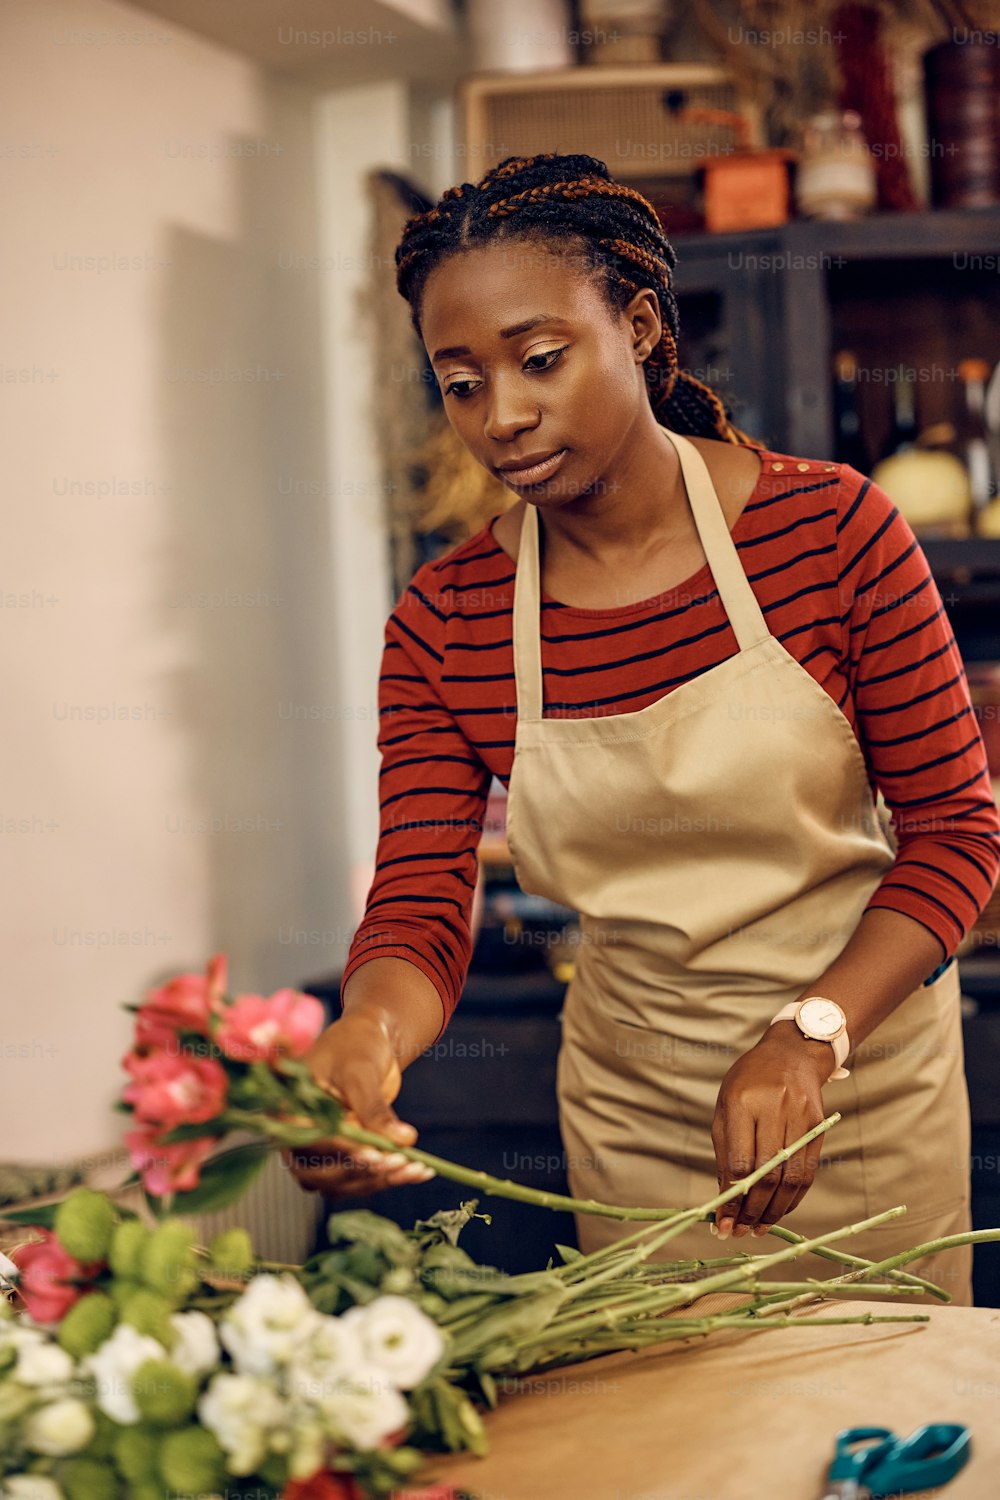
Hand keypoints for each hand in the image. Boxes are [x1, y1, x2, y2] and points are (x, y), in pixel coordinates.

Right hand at [283, 1010, 435, 1197]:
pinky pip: (363, 1178)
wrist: (369, 1040)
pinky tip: (419, 1172)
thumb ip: (374, 1108)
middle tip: (399, 1163)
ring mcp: (323, 1152)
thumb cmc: (354, 1045)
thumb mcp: (361, 1072)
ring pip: (344, 1183)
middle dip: (362, 1173)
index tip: (375, 1156)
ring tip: (418, 1168)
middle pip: (322, 1175)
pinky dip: (390, 1178)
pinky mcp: (347, 1157)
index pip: (312, 1142)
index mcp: (289, 1112)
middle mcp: (300, 1138)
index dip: (344, 1152)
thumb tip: (402, 1140)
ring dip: (380, 1180)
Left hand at [710, 1021, 830, 1239]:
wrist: (791, 1054)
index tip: (724, 1224)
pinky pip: (808, 1173)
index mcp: (743, 1103)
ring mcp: (801, 1118)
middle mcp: (775, 1109)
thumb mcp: (726, 1108)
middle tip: (741, 1232)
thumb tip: (723, 1201)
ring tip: (759, 1228)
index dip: (732, 1199)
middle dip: (752, 1211)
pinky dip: (793, 1198)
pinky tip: (779, 1210)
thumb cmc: (749, 1083)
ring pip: (791, 1179)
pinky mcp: (819, 1127)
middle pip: (767, 1174)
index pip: (740, 1162)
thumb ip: (724, 1153)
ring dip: (774, 1211)